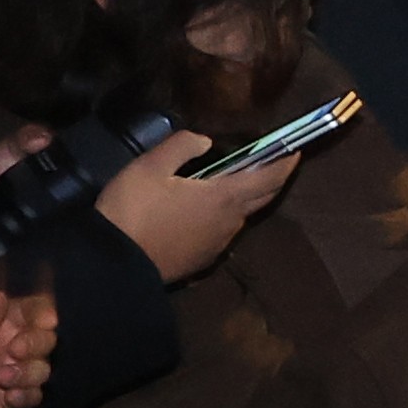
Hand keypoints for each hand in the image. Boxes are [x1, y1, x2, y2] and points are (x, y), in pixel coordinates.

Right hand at [89, 126, 299, 285]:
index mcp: (224, 198)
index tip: (295, 150)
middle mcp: (230, 223)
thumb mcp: (149, 167)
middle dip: (271, 178)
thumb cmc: (132, 211)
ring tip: (230, 184)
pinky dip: (222, 219)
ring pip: (240, 218)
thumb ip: (181, 146)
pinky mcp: (202, 261)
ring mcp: (218, 245)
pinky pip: (221, 234)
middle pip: (262, 198)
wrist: (112, 265)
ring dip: (243, 200)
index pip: (270, 177)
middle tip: (270, 163)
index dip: (285, 162)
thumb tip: (206, 141)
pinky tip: (203, 213)